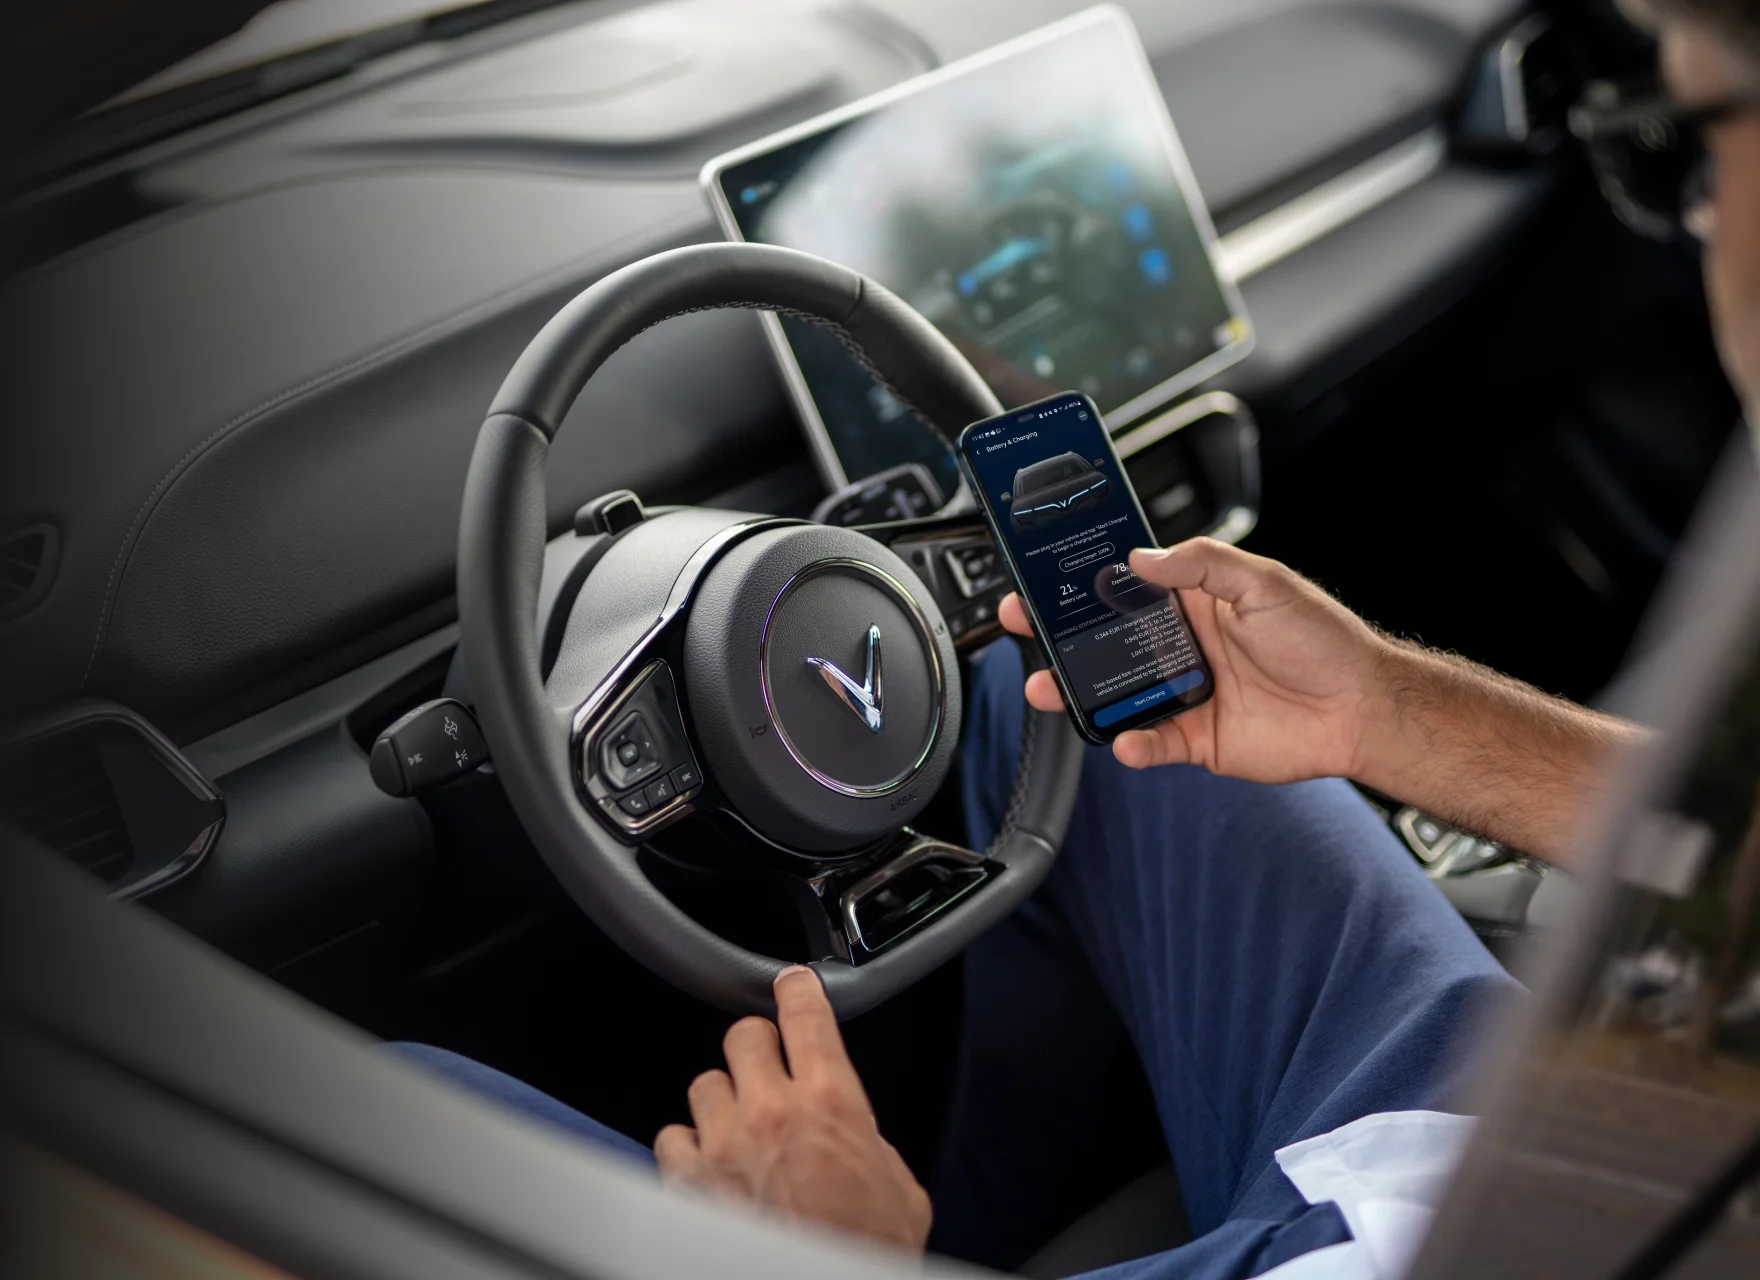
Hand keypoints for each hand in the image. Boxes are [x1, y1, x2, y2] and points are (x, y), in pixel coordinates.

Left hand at [654, 967, 930, 1251]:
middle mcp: (772, 1112)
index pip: (807, 1015)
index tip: (792, 984)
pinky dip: (686, 1148)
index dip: (798, 991)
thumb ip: (869, 1142)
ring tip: (738, 1131)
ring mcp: (724, 1145)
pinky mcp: (688, 1182)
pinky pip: (670, 1137)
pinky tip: (706, 1166)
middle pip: (743, 1035)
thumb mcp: (898, 1187)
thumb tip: (856, 1137)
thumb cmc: (864, 1250)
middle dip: (756, 1048)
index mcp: (833, 1102)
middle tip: (766, 1069)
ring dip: (721, 1101)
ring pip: (704, 1084)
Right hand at [1000, 537, 1388, 780]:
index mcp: (1193, 602)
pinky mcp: (1195, 739)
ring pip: (1115, 694)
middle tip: (1026, 628)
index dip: (1081, 583)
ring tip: (1049, 689)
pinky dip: (1132, 744)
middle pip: (1105, 642)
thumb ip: (1201, 563)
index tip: (1043, 577)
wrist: (1362, 708)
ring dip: (1078, 692)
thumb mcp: (1263, 582)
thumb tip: (1140, 558)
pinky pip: (1150, 742)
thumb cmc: (1323, 639)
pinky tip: (1126, 740)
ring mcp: (1184, 693)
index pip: (1124, 587)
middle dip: (1059, 638)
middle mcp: (1181, 647)